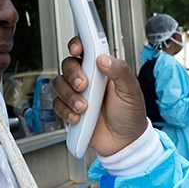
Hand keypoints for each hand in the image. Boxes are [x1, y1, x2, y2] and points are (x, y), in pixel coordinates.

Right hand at [52, 36, 147, 155]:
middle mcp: (88, 79)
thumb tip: (104, 58)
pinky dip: (66, 111)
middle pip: (68, 65)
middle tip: (83, 85)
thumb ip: (120, 71)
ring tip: (84, 107)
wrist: (125, 142)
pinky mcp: (70, 110)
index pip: (86, 49)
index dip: (78, 44)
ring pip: (59, 84)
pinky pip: (57, 105)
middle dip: (72, 75)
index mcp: (103, 69)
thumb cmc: (130, 114)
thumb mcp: (131, 90)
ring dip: (70, 96)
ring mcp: (77, 94)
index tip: (77, 48)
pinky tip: (78, 117)